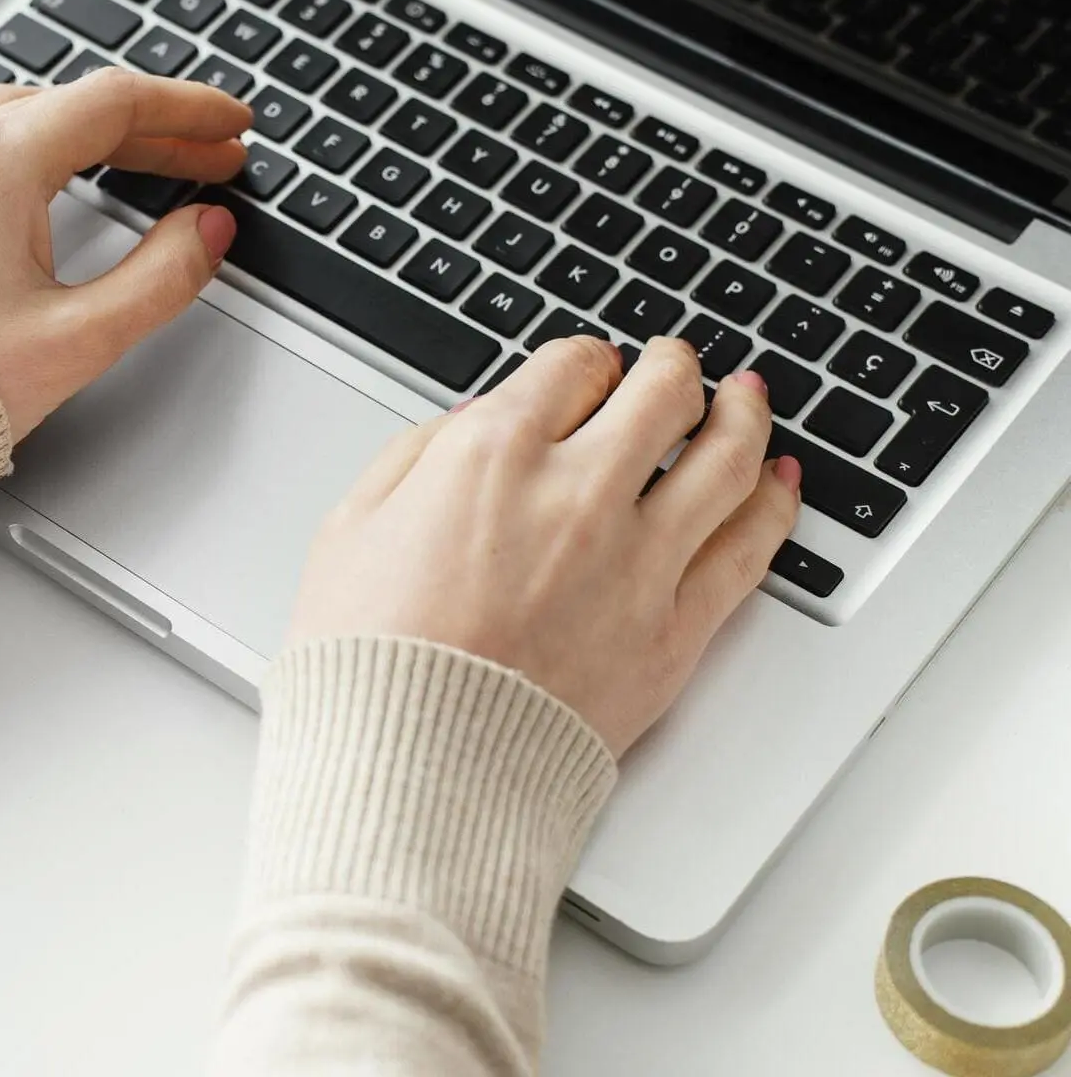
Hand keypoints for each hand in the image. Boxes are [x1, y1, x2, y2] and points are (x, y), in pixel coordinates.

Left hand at [0, 69, 250, 440]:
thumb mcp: (76, 339)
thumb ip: (160, 278)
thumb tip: (207, 233)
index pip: (116, 102)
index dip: (189, 109)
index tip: (233, 124)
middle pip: (73, 107)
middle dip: (153, 129)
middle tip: (211, 157)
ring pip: (25, 123)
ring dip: (96, 139)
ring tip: (151, 168)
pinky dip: (44, 155)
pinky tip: (66, 187)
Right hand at [285, 336, 801, 755]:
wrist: (413, 769)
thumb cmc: (368, 660)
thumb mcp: (350, 528)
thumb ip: (415, 456)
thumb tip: (471, 420)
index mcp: (492, 454)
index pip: (573, 365)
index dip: (585, 362)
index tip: (589, 375)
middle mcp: (576, 493)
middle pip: (662, 394)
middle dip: (672, 369)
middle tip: (675, 367)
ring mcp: (636, 561)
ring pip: (727, 457)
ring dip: (745, 414)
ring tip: (747, 400)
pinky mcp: (674, 631)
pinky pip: (750, 549)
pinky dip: (775, 503)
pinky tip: (780, 483)